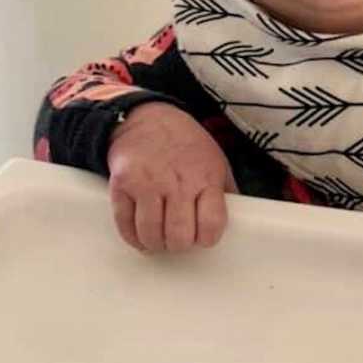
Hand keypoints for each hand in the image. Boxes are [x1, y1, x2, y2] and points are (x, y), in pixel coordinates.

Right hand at [107, 102, 236, 251]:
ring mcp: (147, 184)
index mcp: (205, 177)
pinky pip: (125, 226)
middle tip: (179, 239)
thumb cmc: (185, 143)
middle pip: (179, 236)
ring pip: (151, 235)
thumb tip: (240, 218)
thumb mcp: (216, 161)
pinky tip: (141, 236)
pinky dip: (134, 238)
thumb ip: (225, 190)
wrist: (145, 118)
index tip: (203, 237)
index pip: (211, 224)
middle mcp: (176, 182)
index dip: (208, 238)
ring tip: (160, 239)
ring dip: (156, 244)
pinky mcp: (122, 186)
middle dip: (180, 245)